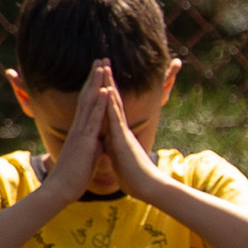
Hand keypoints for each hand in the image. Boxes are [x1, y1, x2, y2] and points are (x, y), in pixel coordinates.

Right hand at [40, 65, 116, 205]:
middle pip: (87, 96)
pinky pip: (93, 119)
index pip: (88, 103)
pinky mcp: (84, 140)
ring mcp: (81, 132)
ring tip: (102, 65)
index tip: (100, 71)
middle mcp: (79, 127)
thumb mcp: (88, 158)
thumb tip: (100, 144)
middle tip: (101, 58)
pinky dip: (100, 104)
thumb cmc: (74, 177)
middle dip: (95, 77)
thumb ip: (94, 147)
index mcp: (81, 130)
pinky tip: (105, 90)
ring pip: (89, 102)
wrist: (60, 190)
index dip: (94, 86)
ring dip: (97, 83)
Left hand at [94, 78, 163, 200]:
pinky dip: (110, 104)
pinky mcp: (122, 139)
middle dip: (107, 80)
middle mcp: (120, 129)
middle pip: (113, 99)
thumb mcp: (119, 158)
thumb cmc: (134, 177)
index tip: (100, 75)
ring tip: (104, 67)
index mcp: (117, 134)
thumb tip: (108, 144)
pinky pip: (115, 118)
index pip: (109, 108)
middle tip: (103, 61)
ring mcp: (122, 132)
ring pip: (114, 104)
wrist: (148, 187)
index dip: (105, 91)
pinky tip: (107, 90)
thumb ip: (114, 148)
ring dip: (109, 84)